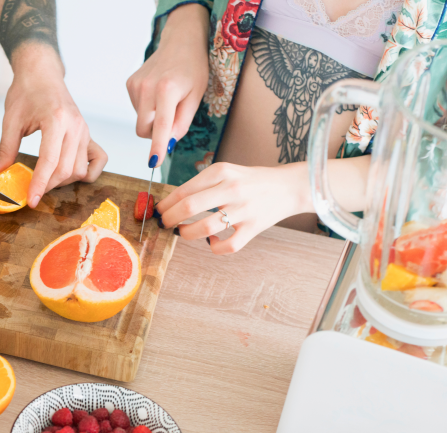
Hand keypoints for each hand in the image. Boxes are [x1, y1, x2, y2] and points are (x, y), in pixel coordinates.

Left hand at [0, 47, 106, 208]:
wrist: (42, 73)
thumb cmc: (26, 92)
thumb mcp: (11, 120)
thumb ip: (5, 149)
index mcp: (56, 120)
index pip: (50, 161)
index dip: (39, 184)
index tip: (31, 200)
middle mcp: (75, 126)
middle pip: (66, 170)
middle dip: (48, 186)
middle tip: (32, 190)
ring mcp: (85, 131)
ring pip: (80, 170)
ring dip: (63, 181)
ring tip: (46, 179)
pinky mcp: (88, 134)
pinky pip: (97, 161)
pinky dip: (86, 172)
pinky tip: (69, 173)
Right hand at [126, 3, 209, 164]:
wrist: (181, 42)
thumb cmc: (193, 69)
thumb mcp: (195, 97)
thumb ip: (181, 124)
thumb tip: (166, 144)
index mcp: (166, 90)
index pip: (160, 127)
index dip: (157, 147)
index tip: (153, 164)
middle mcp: (147, 87)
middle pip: (143, 129)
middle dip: (156, 133)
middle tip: (173, 119)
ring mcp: (135, 85)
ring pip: (140, 121)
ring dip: (153, 119)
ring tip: (167, 99)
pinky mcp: (130, 84)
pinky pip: (137, 109)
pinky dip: (148, 108)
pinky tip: (157, 93)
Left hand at [157, 162, 310, 253]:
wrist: (288, 187)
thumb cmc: (251, 181)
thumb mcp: (226, 172)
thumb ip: (202, 184)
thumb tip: (172, 203)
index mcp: (221, 171)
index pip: (183, 190)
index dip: (165, 205)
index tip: (158, 212)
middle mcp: (231, 188)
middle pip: (188, 207)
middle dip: (169, 219)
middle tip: (165, 224)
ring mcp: (243, 209)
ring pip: (203, 228)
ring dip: (186, 234)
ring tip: (183, 232)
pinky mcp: (253, 228)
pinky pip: (227, 246)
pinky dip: (214, 246)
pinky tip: (212, 240)